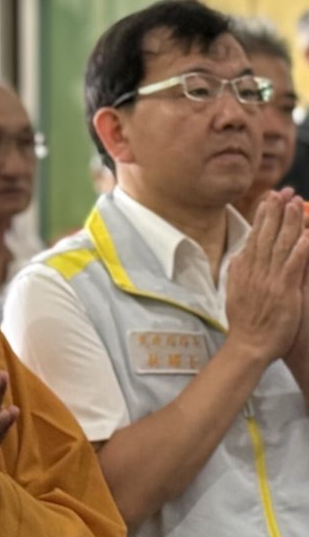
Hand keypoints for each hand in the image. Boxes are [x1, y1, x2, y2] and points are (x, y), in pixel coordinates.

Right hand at [227, 190, 308, 364]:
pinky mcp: (284, 291)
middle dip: (276, 212)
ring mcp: (269, 280)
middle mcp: (255, 270)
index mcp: (244, 269)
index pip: (254, 236)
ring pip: (280, 246)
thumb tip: (238, 256)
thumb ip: (238, 272)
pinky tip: (307, 236)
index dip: (262, 216)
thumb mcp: (234, 292)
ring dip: (289, 224)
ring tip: (297, 204)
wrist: (248, 345)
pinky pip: (294, 266)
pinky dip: (301, 250)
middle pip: (266, 235)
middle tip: (283, 192)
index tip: (268, 198)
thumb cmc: (245, 323)